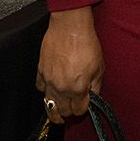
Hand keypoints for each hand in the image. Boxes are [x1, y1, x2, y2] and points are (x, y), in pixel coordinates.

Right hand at [36, 7, 102, 122]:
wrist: (70, 26)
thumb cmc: (86, 43)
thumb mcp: (100, 67)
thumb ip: (96, 86)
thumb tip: (93, 98)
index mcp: (77, 88)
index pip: (78, 110)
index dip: (83, 110)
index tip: (84, 107)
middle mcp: (61, 87)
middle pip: (62, 111)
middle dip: (68, 113)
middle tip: (71, 111)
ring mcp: (48, 79)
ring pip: (48, 104)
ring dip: (54, 109)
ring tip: (57, 115)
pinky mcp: (40, 70)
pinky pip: (39, 88)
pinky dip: (45, 91)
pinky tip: (50, 90)